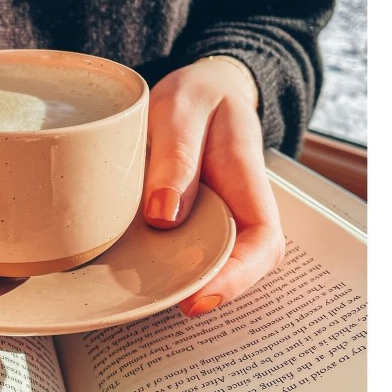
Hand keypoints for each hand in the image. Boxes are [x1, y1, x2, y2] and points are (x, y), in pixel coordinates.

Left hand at [143, 56, 284, 315]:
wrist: (202, 89)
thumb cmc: (197, 96)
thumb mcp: (181, 109)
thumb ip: (176, 158)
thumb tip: (163, 218)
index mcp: (247, 180)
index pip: (263, 242)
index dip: (236, 278)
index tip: (195, 300)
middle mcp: (237, 208)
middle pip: (236, 267)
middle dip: (199, 291)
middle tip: (147, 303)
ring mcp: (215, 218)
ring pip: (207, 264)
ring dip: (177, 282)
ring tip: (133, 293)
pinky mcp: (191, 221)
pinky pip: (183, 250)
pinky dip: (161, 265)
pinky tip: (128, 269)